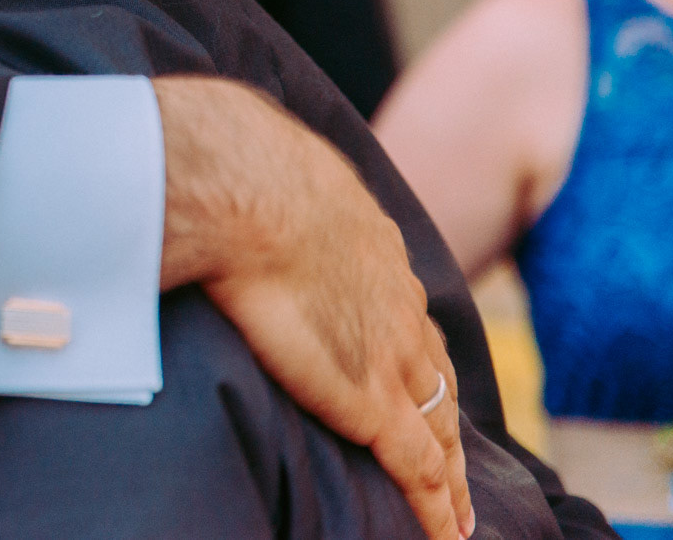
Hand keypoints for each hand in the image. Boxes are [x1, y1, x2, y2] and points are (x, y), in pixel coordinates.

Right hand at [154, 75, 472, 539]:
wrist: (246, 192)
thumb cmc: (237, 169)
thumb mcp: (267, 168)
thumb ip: (260, 186)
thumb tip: (216, 173)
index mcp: (369, 249)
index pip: (401, 312)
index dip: (410, 350)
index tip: (414, 373)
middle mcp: (395, 305)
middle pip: (433, 374)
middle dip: (444, 416)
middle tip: (454, 458)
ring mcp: (390, 355)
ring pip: (438, 428)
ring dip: (450, 473)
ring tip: (456, 512)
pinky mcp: (371, 401)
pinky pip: (419, 467)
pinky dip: (436, 508)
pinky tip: (446, 536)